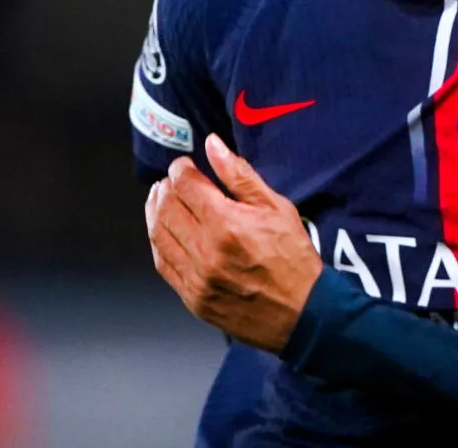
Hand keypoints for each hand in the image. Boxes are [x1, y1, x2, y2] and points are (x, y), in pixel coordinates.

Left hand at [145, 134, 323, 352]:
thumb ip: (240, 175)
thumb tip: (214, 145)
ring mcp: (196, 277)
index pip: (186, 186)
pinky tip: (164, 231)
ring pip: (158, 235)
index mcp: (227, 224)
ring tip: (163, 199)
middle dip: (166, 187)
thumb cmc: (294, 259)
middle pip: (166, 208)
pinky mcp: (192, 297)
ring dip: (155, 211)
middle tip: (172, 180)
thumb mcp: (276, 208)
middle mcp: (206, 251)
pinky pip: (163, 264)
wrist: (302, 312)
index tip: (185, 165)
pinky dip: (158, 241)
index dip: (181, 169)